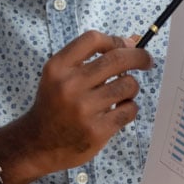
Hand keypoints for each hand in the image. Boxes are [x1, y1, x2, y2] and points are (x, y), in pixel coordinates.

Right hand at [0, 30, 152, 182]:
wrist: (37, 143)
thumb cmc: (55, 104)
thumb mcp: (60, 75)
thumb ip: (91, 58)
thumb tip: (133, 41)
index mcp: (58, 67)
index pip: (93, 40)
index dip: (115, 40)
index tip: (127, 45)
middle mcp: (69, 86)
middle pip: (116, 59)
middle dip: (139, 57)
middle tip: (146, 61)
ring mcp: (83, 109)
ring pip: (128, 85)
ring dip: (131, 87)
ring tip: (122, 93)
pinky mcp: (97, 131)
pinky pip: (129, 110)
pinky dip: (129, 107)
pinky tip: (119, 110)